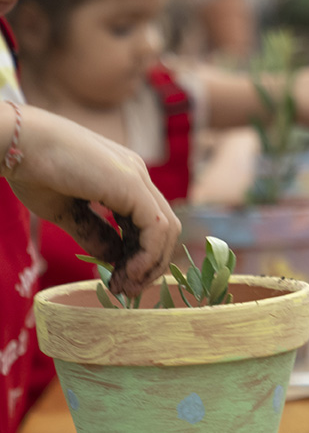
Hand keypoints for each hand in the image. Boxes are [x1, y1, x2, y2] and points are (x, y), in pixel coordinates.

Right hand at [4, 106, 179, 296]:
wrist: (17, 141)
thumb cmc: (33, 171)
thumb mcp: (68, 213)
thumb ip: (94, 234)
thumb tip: (113, 260)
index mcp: (125, 180)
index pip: (148, 225)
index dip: (139, 257)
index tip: (120, 280)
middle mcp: (138, 177)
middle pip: (164, 229)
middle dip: (150, 265)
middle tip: (127, 290)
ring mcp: (139, 178)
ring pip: (166, 229)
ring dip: (151, 264)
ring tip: (126, 286)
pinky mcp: (133, 184)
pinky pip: (156, 227)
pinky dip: (148, 255)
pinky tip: (127, 271)